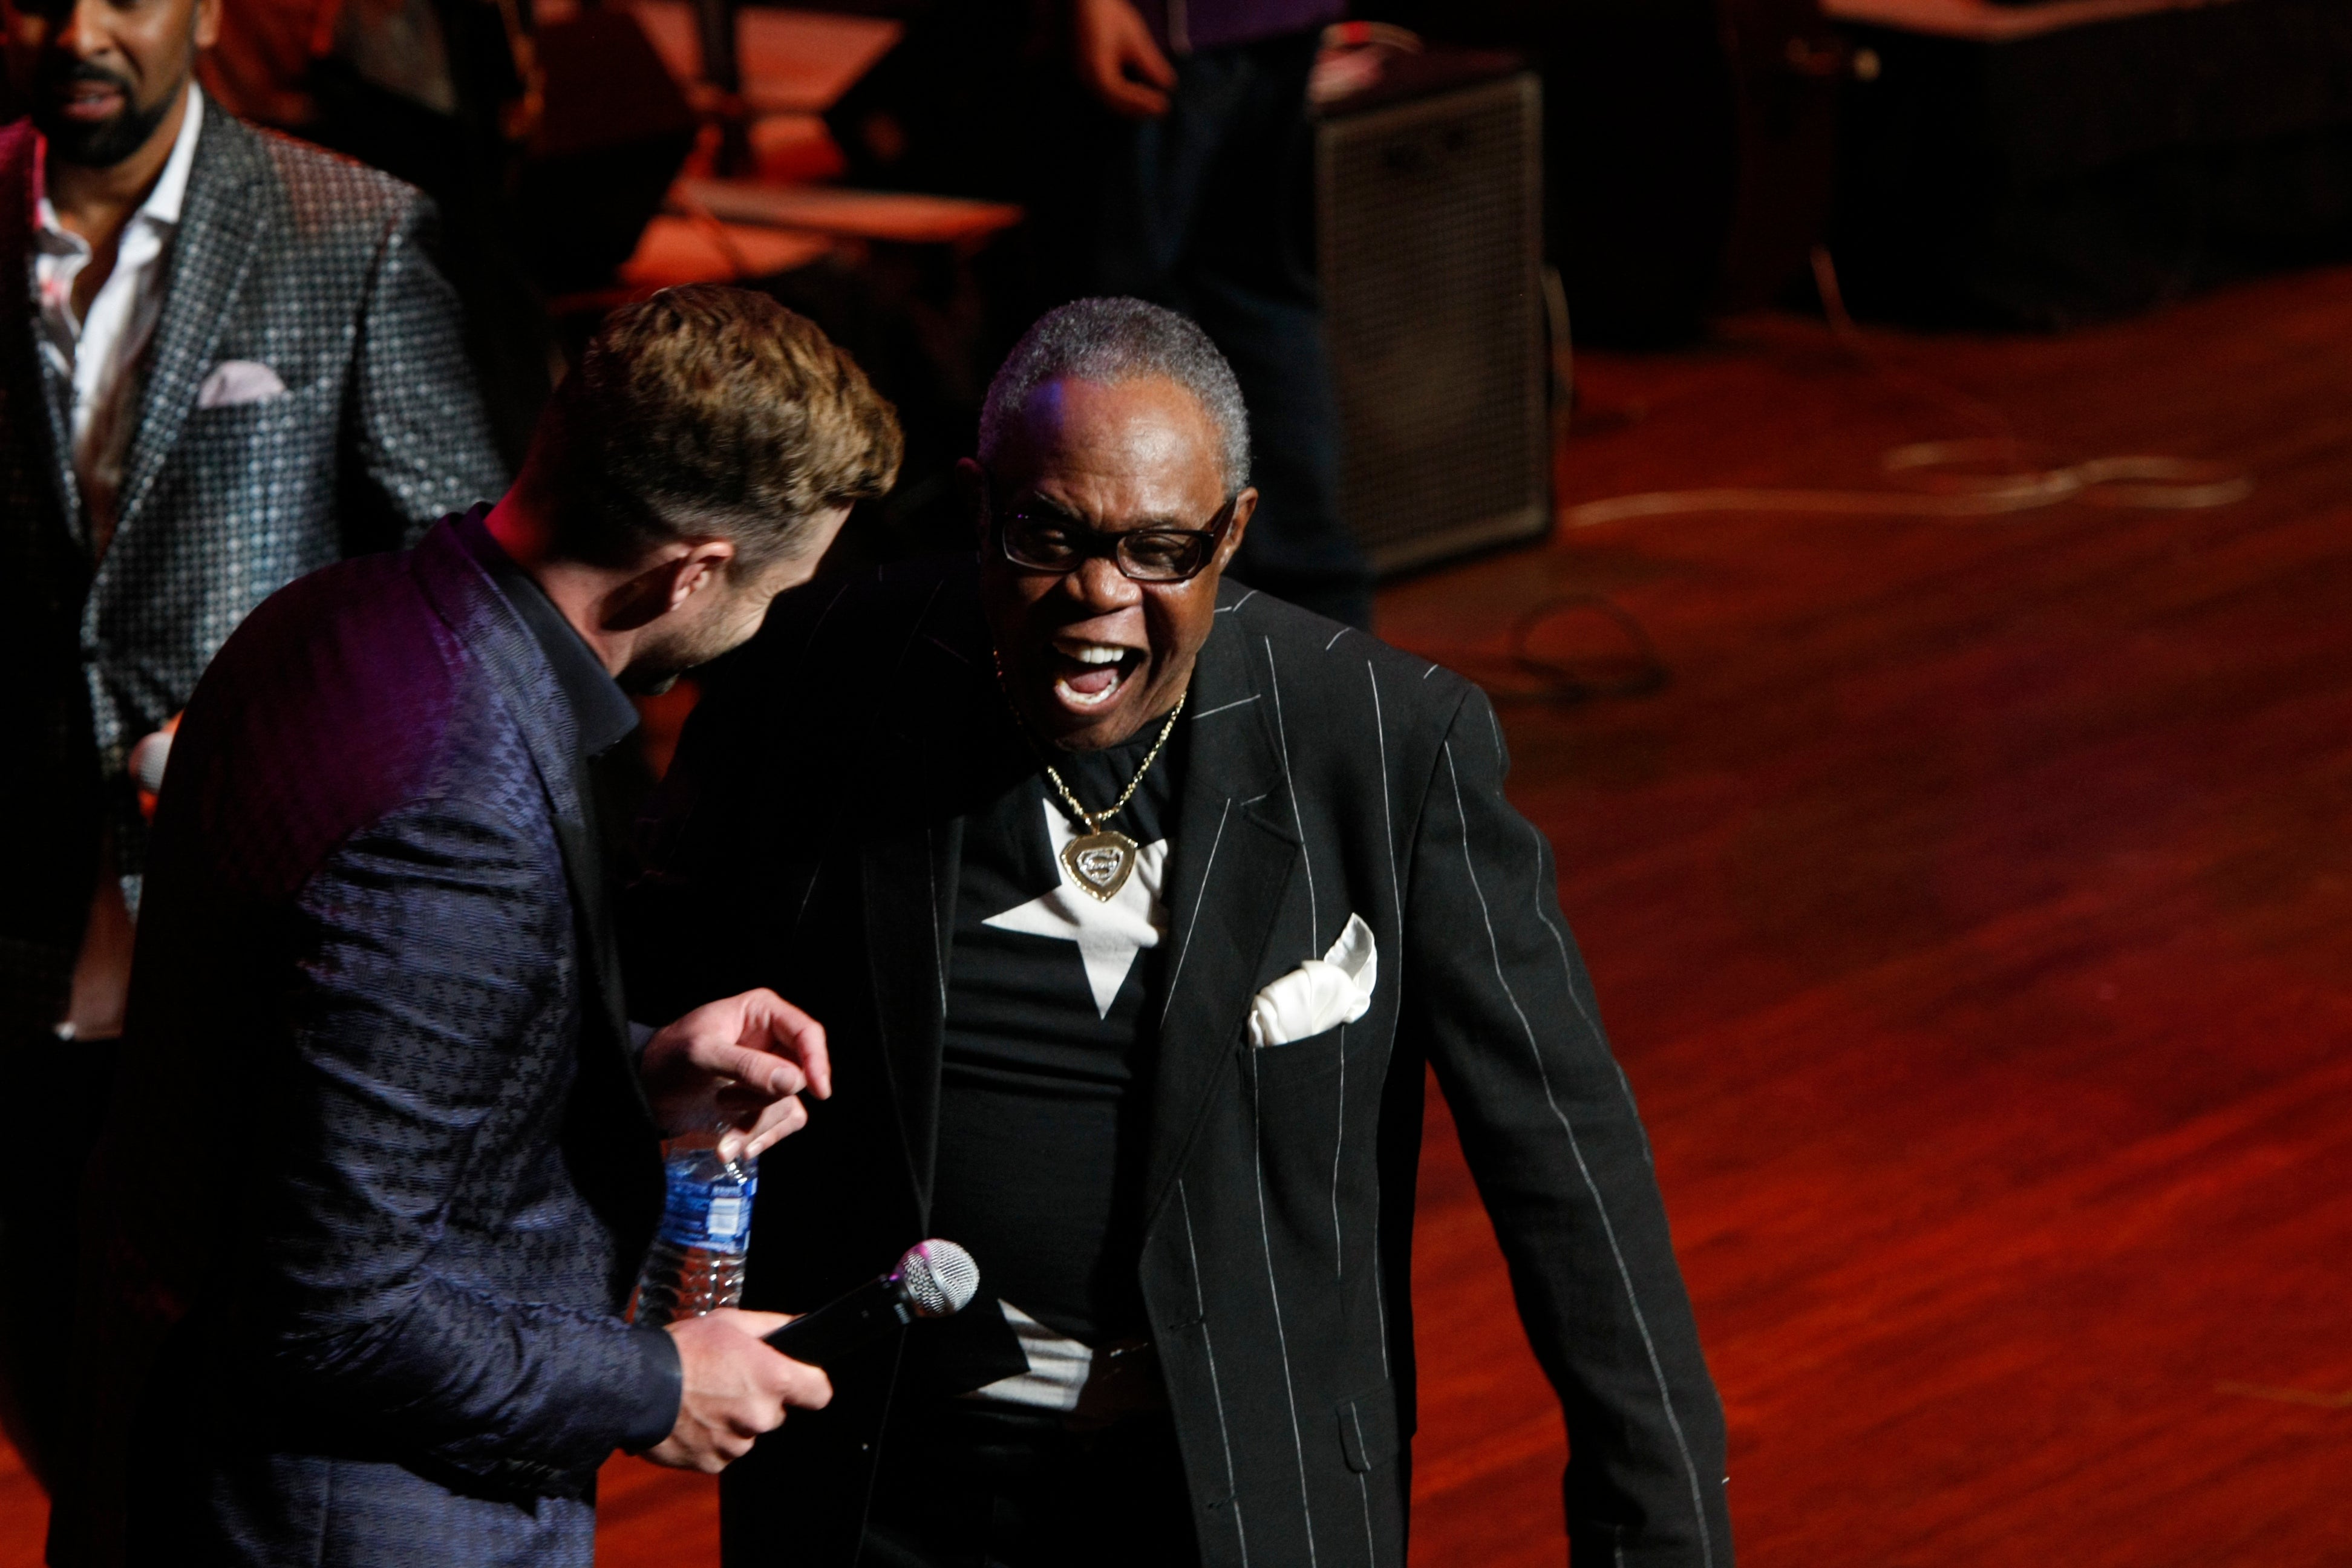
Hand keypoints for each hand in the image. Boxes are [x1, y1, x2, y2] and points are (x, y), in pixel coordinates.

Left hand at [640, 989, 831, 1162]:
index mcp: (762, 1013)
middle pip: (800, 1075)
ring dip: (757, 1125)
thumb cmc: (668, 1058)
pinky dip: (761, 1138)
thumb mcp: (702, 1055)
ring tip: (722, 1129)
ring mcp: (769, 1073)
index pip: (807, 1034)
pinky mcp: (762, 1101)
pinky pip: (782, 1123)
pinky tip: (736, 1148)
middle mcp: (772, 1041)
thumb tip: (795, 1082)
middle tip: (726, 1101)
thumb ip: (747, 1066)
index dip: (817, 1062)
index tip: (818, 1091)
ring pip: (789, 1104)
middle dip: (765, 1099)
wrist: (644, 1089)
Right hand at [645, 1309, 830, 1471]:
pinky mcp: (713, 1464)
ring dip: (732, 1421)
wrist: (635, 1386)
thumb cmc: (683, 1349)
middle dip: (758, 1400)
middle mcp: (761, 1416)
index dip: (809, 1385)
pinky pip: (721, 1452)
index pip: (819, 1393)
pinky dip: (710, 1439)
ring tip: (703, 1399)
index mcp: (774, 1380)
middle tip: (728, 1382)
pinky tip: (691, 1419)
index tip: (799, 1382)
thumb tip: (801, 1323)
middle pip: (776, 1412)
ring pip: (747, 1433)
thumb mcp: (731, 1321)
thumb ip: (773, 1325)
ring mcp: (736, 1444)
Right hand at [1070, 0, 1175, 117]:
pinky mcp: (1079, 66)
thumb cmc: (1108, 14)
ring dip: (1128, 102)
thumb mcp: (1135, 39)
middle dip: (1137, 108)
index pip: (1124, 98)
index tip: (1165, 106)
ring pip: (1106, 97)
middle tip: (1160, 109)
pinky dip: (1118, 93)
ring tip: (1148, 102)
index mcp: (1097, 74)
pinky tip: (1131, 88)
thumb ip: (1151, 65)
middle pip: (1114, 103)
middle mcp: (1084, 78)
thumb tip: (1168, 85)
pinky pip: (1099, 88)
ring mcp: (1079, 73)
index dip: (1145, 104)